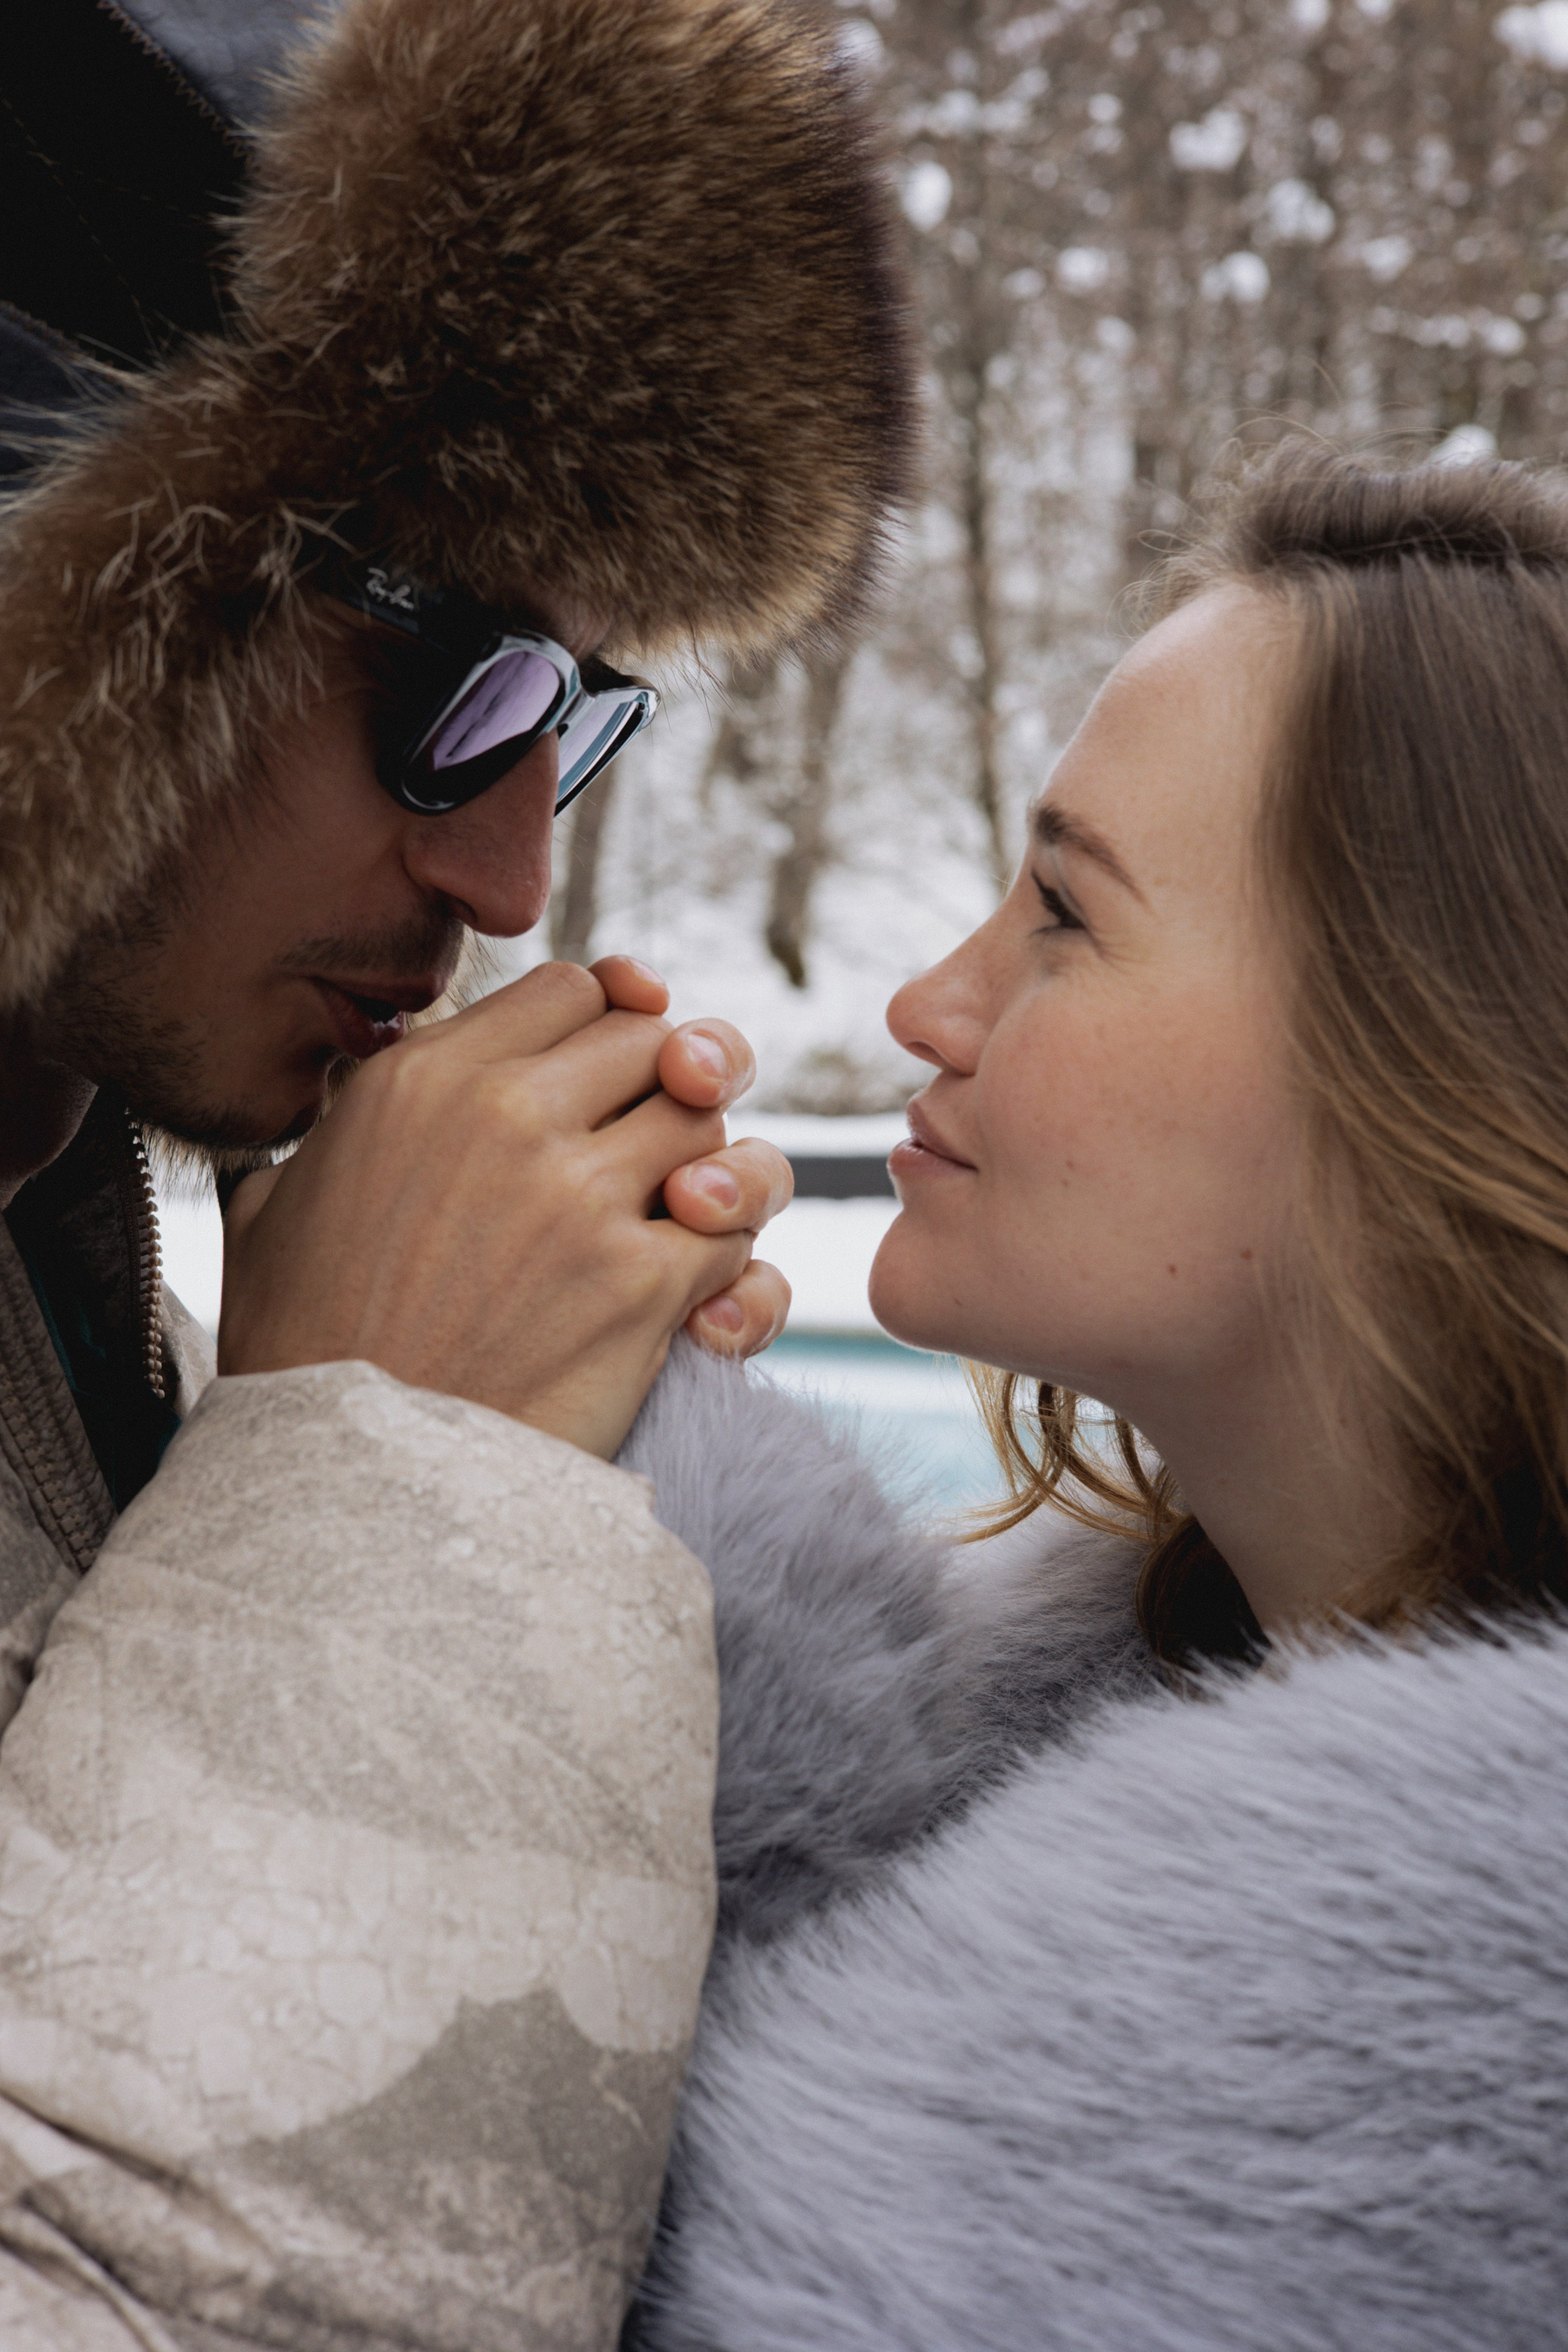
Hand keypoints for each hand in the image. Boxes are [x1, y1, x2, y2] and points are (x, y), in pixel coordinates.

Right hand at [219, 957, 789, 1456]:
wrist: (345, 1481)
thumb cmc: (302, 1351)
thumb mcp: (275, 1208)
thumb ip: (332, 1128)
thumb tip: (353, 1090)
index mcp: (426, 1079)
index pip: (575, 990)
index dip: (610, 1022)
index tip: (616, 1068)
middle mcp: (510, 1117)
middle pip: (660, 1042)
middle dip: (676, 1088)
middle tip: (663, 1146)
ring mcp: (583, 1198)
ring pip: (714, 1128)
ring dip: (717, 1170)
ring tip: (689, 1213)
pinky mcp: (642, 1286)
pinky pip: (738, 1234)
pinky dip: (735, 1264)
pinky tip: (700, 1296)